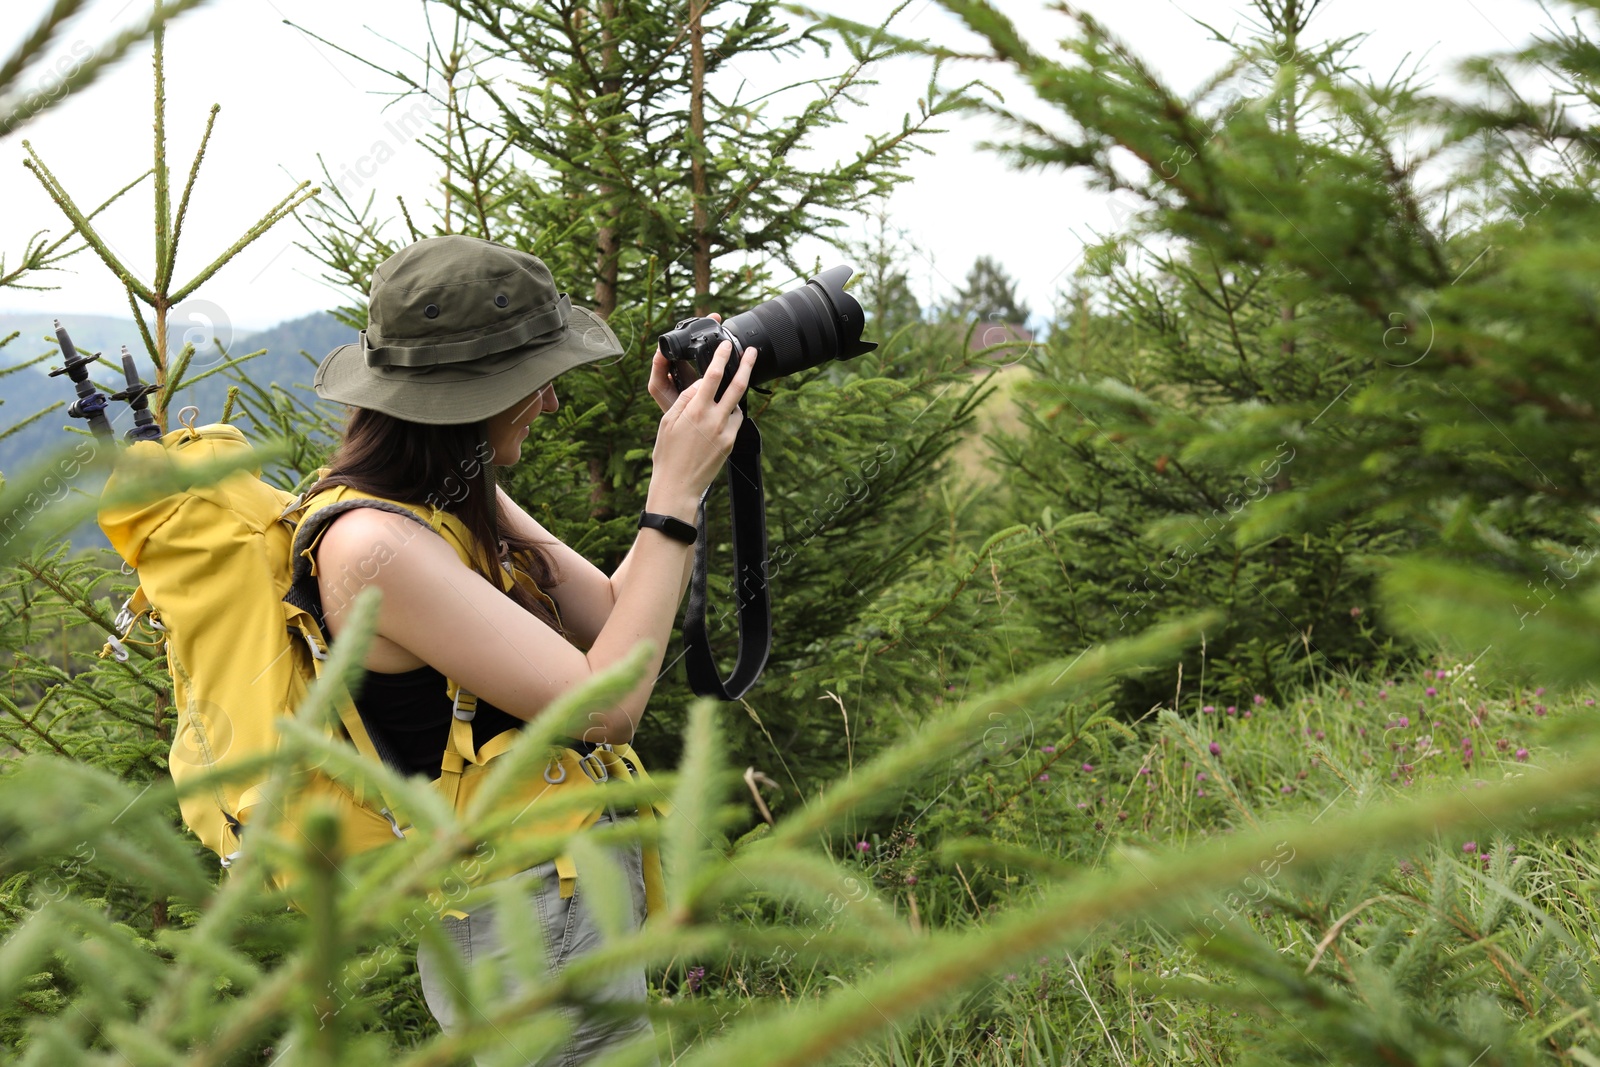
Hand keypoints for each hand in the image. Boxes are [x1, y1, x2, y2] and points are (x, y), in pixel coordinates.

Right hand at [649, 331, 757, 510]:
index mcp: (696, 410)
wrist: (679, 485)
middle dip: (747, 365)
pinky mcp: (730, 444)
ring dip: (735, 395)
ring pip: (737, 405)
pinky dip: (731, 414)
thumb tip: (700, 385)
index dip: (722, 357)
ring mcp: (725, 432)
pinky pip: (735, 422)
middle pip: (737, 385)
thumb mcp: (668, 422)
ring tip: (727, 392)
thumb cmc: (668, 454)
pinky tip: (721, 416)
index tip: (727, 346)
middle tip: (753, 352)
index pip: (713, 376)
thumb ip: (685, 400)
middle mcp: (714, 419)